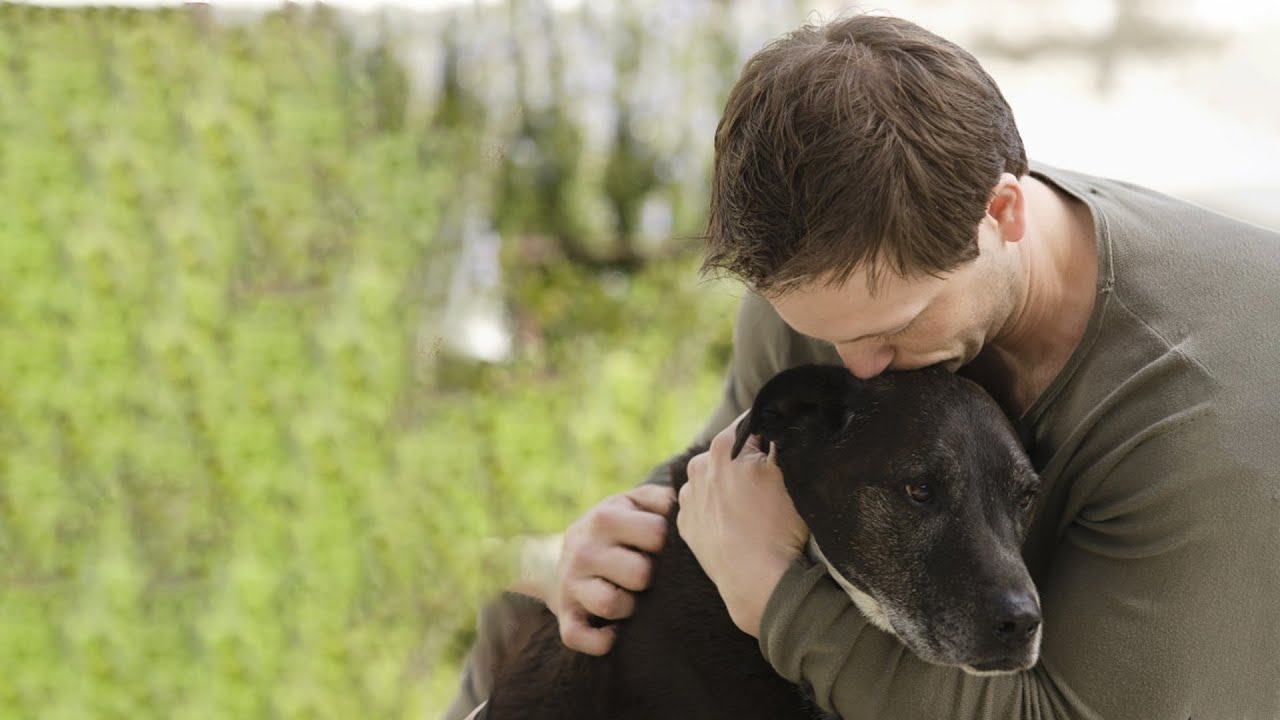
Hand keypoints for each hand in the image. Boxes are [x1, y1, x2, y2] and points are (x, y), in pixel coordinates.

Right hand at [548, 484, 674, 654]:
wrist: (565, 556)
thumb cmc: (615, 529)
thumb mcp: (632, 504)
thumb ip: (659, 499)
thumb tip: (686, 501)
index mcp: (605, 518)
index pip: (656, 533)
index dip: (666, 543)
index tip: (659, 546)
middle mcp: (583, 550)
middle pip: (639, 574)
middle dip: (650, 577)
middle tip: (645, 575)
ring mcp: (571, 585)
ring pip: (610, 604)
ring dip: (629, 607)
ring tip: (630, 599)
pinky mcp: (565, 617)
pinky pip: (582, 638)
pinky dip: (602, 641)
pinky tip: (616, 631)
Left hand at [678, 412, 807, 637]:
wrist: (758, 583)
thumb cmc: (779, 526)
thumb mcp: (790, 471)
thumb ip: (782, 436)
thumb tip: (781, 417)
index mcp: (723, 447)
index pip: (751, 423)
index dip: (771, 432)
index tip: (783, 448)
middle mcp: (698, 467)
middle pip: (731, 452)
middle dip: (749, 461)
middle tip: (772, 486)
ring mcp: (689, 498)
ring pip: (717, 480)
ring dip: (732, 486)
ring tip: (756, 510)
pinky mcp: (686, 526)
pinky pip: (705, 507)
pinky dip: (720, 510)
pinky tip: (739, 525)